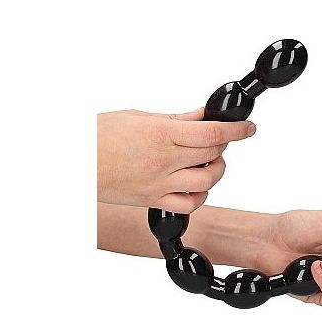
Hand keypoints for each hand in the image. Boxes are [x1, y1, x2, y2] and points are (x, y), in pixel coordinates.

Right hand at [97, 108, 254, 212]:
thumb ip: (175, 119)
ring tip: (208, 162)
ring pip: (206, 182)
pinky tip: (196, 185)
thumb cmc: (98, 136)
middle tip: (217, 139)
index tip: (248, 128)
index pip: (212, 133)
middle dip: (222, 146)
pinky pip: (188, 205)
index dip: (236, 130)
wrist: (73, 162)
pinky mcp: (153, 200)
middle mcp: (163, 161)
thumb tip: (201, 116)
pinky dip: (200, 195)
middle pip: (212, 155)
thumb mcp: (138, 116)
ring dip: (215, 171)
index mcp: (160, 134)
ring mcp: (159, 184)